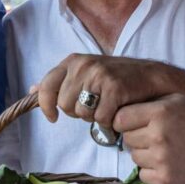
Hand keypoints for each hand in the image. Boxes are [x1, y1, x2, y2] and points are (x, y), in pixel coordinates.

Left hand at [35, 54, 184, 127]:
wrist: (152, 77)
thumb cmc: (117, 79)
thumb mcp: (85, 74)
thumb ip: (59, 82)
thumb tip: (32, 89)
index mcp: (73, 61)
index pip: (47, 86)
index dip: (46, 105)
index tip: (52, 117)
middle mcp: (83, 65)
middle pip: (65, 105)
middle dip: (78, 112)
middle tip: (96, 105)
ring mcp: (99, 76)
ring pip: (82, 114)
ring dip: (94, 117)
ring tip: (108, 106)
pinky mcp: (114, 89)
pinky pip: (101, 119)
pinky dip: (110, 122)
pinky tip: (118, 111)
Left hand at [113, 93, 184, 183]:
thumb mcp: (178, 101)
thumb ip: (151, 103)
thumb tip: (123, 110)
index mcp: (159, 113)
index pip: (120, 119)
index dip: (124, 122)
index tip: (132, 125)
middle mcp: (157, 135)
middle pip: (127, 139)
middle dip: (137, 138)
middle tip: (154, 138)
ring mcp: (160, 159)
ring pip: (134, 157)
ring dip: (145, 155)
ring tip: (164, 151)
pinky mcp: (164, 178)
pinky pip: (142, 174)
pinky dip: (151, 171)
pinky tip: (166, 164)